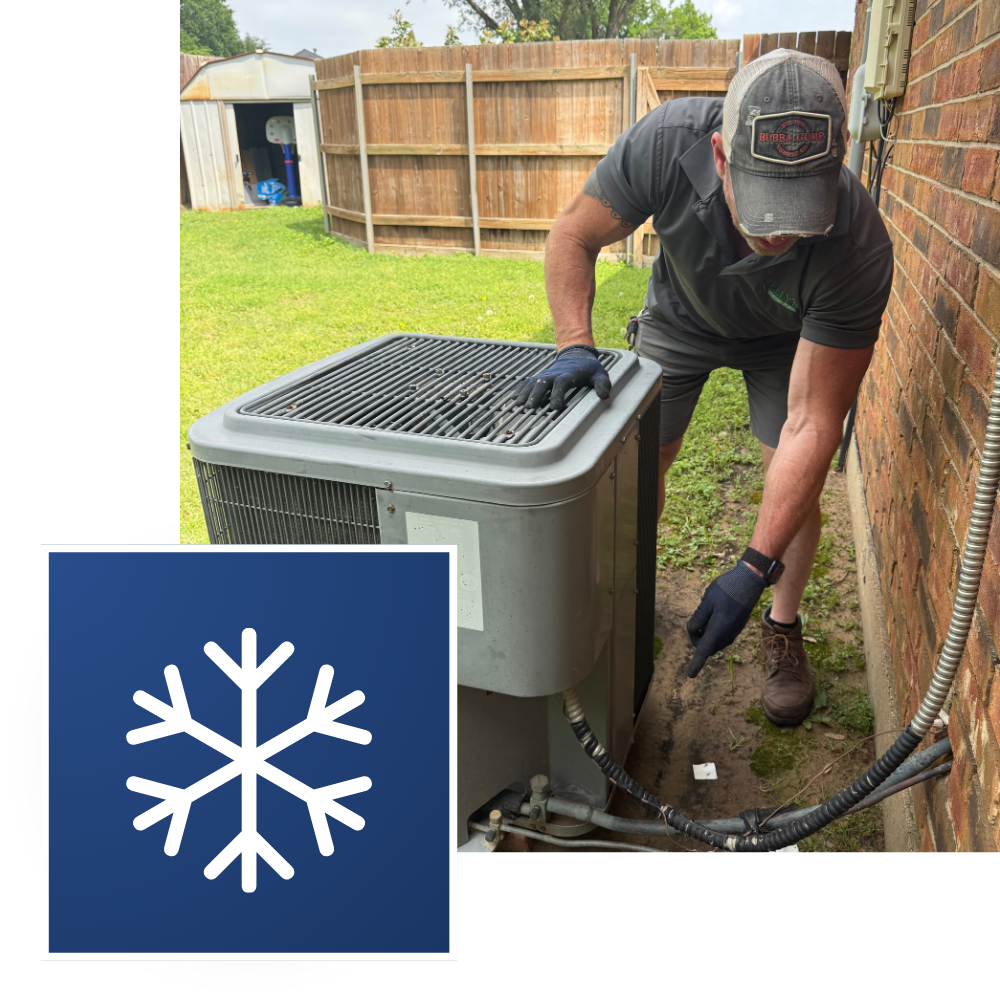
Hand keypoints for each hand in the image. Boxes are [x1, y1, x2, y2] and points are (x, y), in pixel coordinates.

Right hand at [514, 345, 610, 410]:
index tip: (555, 407)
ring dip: (525, 393)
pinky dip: (520, 388)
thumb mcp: (600, 375)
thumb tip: (604, 395)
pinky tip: (514, 397)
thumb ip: (602, 384)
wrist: (577, 355)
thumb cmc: (589, 369)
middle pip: (543, 382)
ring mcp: (546, 375)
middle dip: (536, 394)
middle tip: (530, 407)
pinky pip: (528, 381)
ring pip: (533, 382)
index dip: (557, 395)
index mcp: (568, 375)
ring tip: (519, 404)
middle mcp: (554, 374)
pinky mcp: (540, 376)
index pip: (561, 383)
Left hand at [685, 561, 766, 676]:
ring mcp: (733, 632)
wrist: (749, 582)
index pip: (703, 651)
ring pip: (714, 640)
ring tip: (710, 611)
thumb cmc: (726, 590)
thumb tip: (693, 631)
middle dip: (697, 638)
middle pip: (706, 645)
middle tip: (697, 619)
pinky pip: (721, 634)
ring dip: (706, 632)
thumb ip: (697, 619)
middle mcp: (727, 636)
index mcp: (718, 631)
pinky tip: (717, 611)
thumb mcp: (706, 602)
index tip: (690, 675)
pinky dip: (714, 628)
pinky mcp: (736, 627)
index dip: (696, 663)